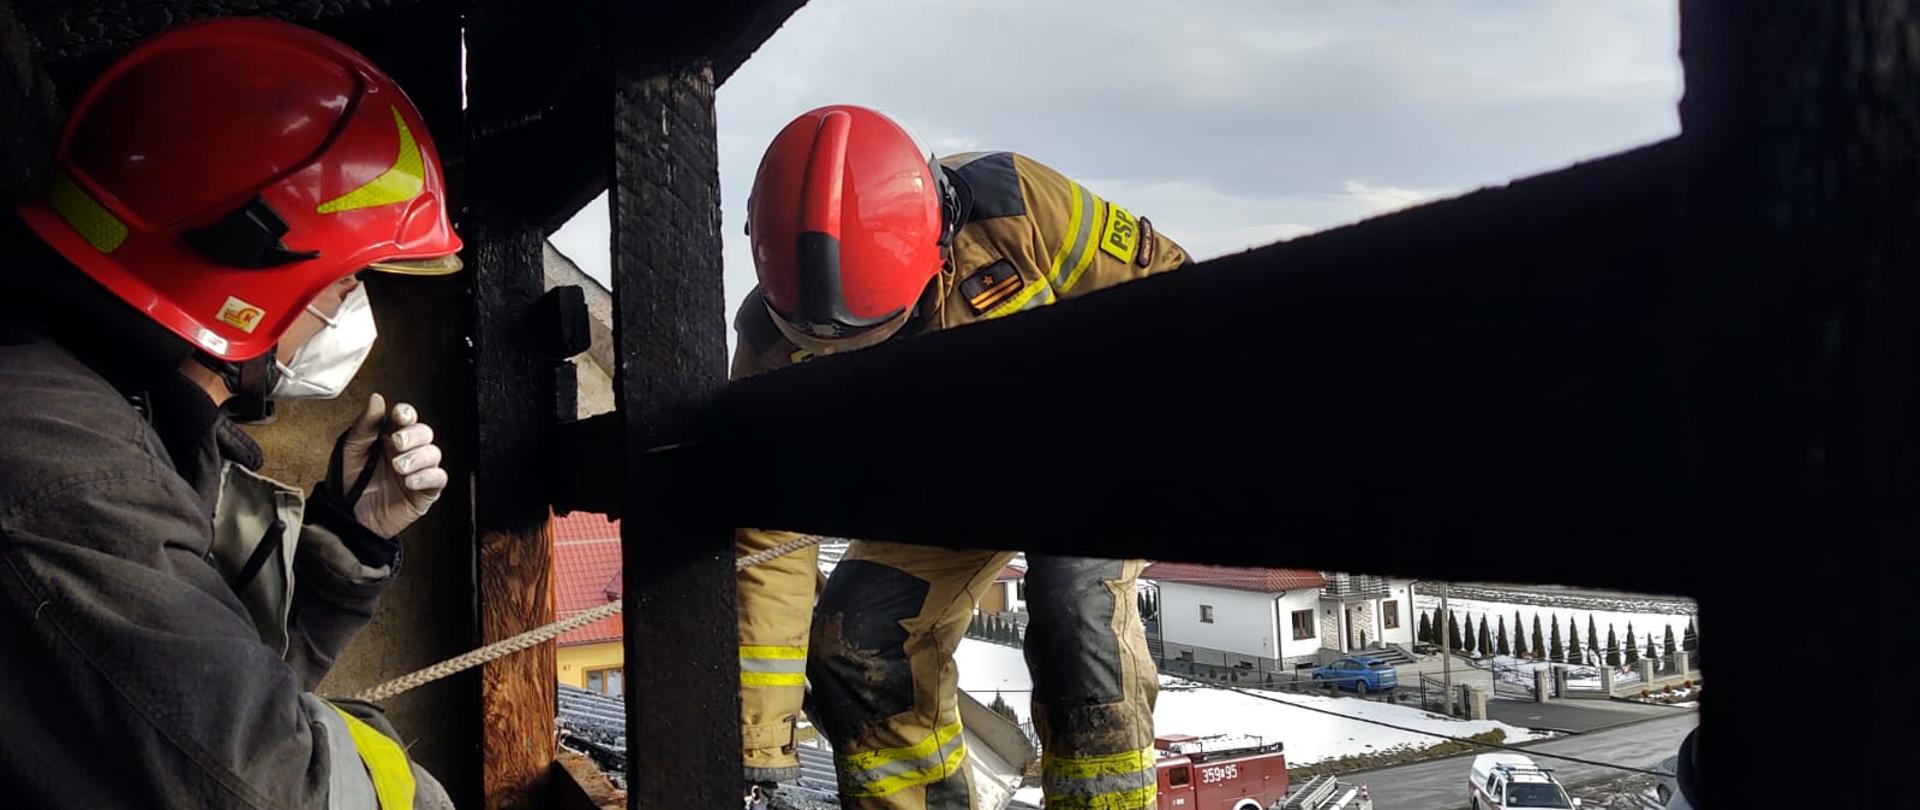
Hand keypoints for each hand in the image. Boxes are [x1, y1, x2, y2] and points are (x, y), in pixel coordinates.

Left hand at [334, 393, 446, 537]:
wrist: (347, 519)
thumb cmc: (347, 484)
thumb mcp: (350, 450)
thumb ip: (365, 425)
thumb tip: (377, 399)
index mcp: (388, 437)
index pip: (406, 417)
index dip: (406, 413)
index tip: (399, 416)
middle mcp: (406, 451)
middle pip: (424, 432)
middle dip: (413, 436)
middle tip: (397, 443)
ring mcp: (417, 471)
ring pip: (433, 453)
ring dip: (418, 457)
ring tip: (399, 467)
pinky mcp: (424, 492)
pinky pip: (438, 478)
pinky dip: (427, 476)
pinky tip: (410, 481)